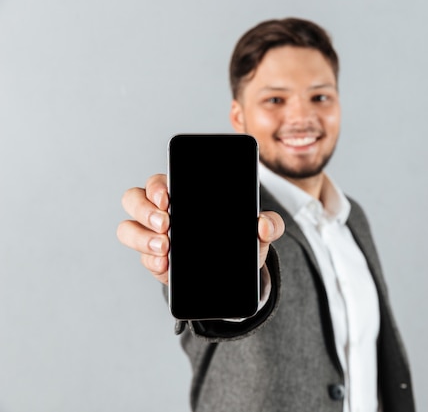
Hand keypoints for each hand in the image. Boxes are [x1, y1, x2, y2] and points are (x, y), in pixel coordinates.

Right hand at [116, 173, 284, 284]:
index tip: (167, 197)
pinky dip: (151, 262)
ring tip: (165, 248)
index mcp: (183, 194)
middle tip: (166, 224)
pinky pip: (143, 258)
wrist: (236, 276)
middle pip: (134, 199)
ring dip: (142, 238)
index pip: (159, 182)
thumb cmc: (241, 240)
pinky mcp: (156, 261)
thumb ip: (270, 224)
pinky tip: (165, 265)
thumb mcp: (259, 232)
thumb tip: (262, 224)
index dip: (157, 186)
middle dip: (145, 210)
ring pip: (129, 229)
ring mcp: (154, 236)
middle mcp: (162, 211)